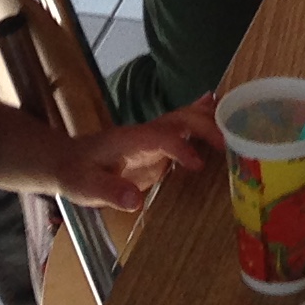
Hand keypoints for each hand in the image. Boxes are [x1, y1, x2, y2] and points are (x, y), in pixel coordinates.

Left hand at [46, 102, 224, 211]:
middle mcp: (144, 133)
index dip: (180, 147)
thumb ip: (108, 191)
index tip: (199, 165)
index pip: (160, 137)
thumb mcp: (84, 186)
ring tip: (238, 117)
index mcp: (128, 140)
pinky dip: (202, 115)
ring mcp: (151, 136)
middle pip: (179, 120)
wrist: (66, 160)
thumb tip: (135, 200)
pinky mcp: (156, 145)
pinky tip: (217, 105)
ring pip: (184, 118)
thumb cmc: (75, 173)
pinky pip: (183, 127)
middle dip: (206, 127)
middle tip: (232, 144)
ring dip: (209, 118)